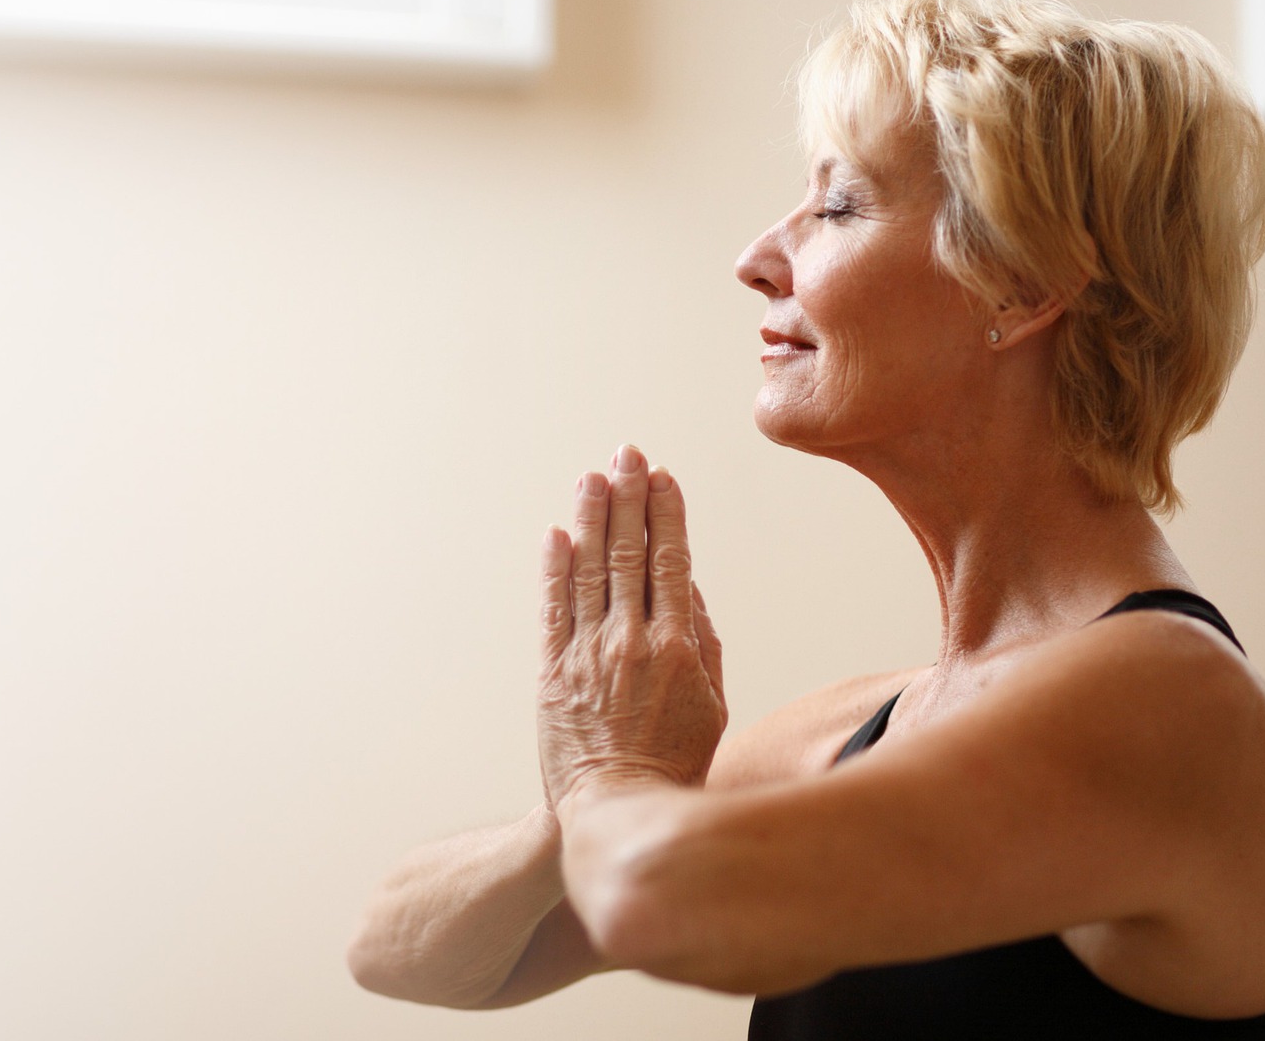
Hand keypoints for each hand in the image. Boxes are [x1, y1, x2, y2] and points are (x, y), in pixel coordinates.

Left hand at [536, 445, 726, 813]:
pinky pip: (552, 609)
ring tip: (592, 478)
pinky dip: (554, 569)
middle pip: (626, 553)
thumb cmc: (675, 761)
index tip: (663, 478)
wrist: (616, 810)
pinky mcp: (552, 672)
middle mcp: (629, 641)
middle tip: (627, 454)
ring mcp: (586, 654)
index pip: (670, 562)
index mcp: (676, 646)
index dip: (666, 515)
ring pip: (587, 570)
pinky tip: (557, 535)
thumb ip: (702, 640)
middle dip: (628, 498)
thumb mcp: (712, 703)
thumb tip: (687, 586)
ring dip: (590, 518)